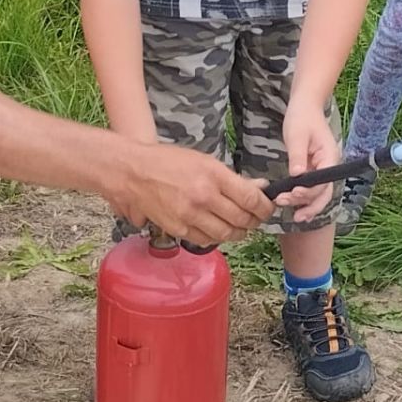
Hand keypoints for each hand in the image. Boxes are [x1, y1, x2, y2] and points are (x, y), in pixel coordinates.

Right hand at [105, 141, 271, 247]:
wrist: (134, 172)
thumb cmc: (169, 161)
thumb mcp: (204, 161)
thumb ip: (232, 178)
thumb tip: (259, 188)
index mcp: (213, 175)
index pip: (250, 198)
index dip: (265, 207)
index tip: (268, 208)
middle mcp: (204, 197)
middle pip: (242, 219)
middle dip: (254, 221)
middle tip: (256, 218)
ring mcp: (191, 216)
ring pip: (227, 234)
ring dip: (239, 232)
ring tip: (240, 226)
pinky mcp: (179, 229)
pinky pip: (207, 240)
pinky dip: (218, 238)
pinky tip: (218, 229)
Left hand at [272, 99, 341, 221]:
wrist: (305, 106)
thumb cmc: (302, 117)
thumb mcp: (297, 135)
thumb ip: (297, 156)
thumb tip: (296, 176)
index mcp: (330, 157)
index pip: (323, 182)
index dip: (310, 192)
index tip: (293, 193)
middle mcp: (329, 166)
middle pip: (325, 193)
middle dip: (310, 206)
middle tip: (293, 214)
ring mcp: (322, 169)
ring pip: (319, 195)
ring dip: (306, 205)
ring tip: (290, 213)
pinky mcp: (313, 170)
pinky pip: (311, 189)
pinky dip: (303, 199)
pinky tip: (292, 206)